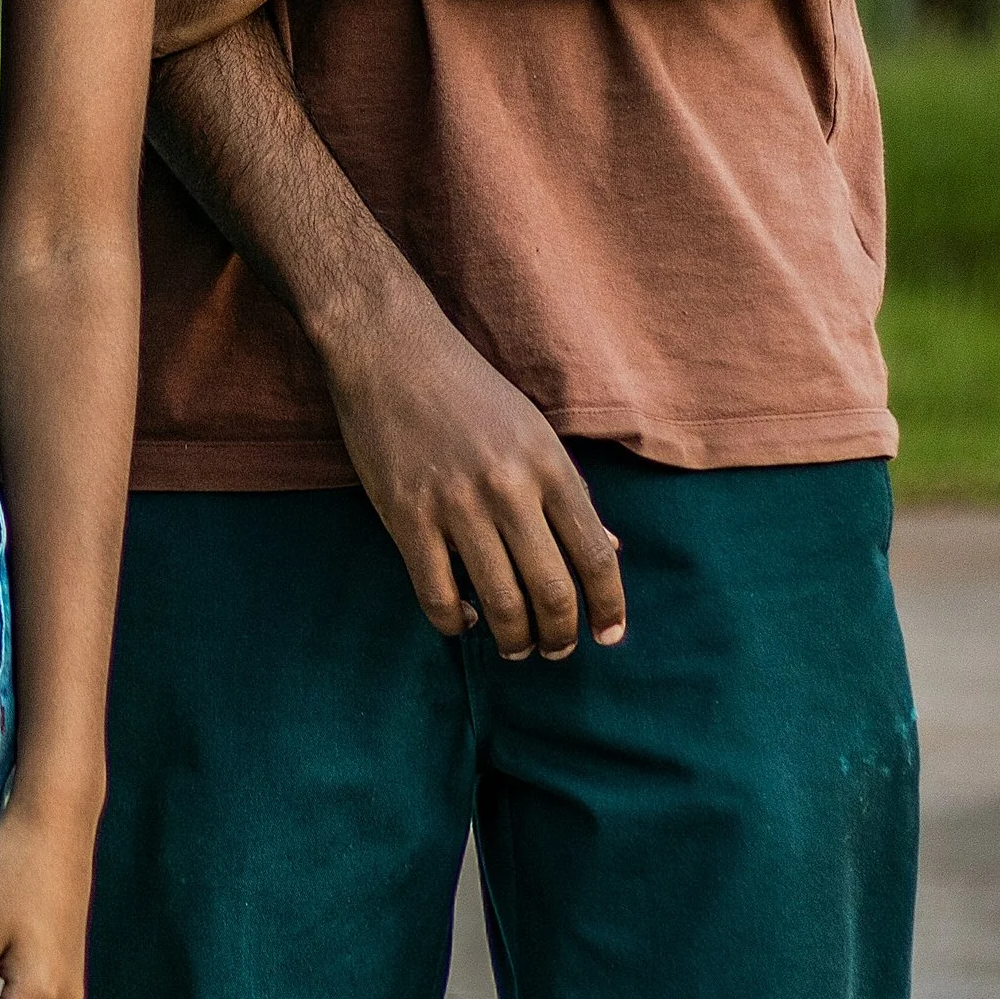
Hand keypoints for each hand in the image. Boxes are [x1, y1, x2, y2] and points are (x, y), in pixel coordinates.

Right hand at [321, 279, 626, 662]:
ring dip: (514, 641)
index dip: (608, 607)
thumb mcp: (534, 431)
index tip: (609, 636)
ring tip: (515, 648)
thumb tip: (610, 550)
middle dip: (560, 637)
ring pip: (501, 603)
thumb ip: (570, 493)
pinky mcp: (406, 516)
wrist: (390, 348)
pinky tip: (465, 619)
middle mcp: (509, 489)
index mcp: (549, 466)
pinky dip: (456, 622)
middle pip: (552, 592)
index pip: (595, 556)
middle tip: (555, 650)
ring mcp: (456, 505)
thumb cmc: (468, 388)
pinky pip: (437, 594)